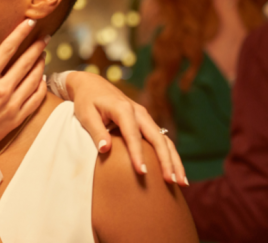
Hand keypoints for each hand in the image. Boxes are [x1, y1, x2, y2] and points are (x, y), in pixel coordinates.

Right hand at [0, 19, 47, 153]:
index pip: (7, 49)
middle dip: (37, 47)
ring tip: (44, 54)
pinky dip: (41, 87)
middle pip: (25, 62)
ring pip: (34, 79)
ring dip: (40, 64)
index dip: (19, 33)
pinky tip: (41, 80)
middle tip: (45, 36)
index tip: (30, 22)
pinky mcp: (17, 118)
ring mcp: (12, 104)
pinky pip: (35, 99)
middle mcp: (3, 89)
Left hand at [67, 71, 186, 185]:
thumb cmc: (86, 101)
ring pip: (164, 140)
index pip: (133, 134)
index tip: (142, 172)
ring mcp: (145, 117)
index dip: (138, 154)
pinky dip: (170, 155)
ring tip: (182, 182)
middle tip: (171, 182)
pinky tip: (174, 171)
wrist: (92, 85)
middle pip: (157, 138)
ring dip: (174, 160)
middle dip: (166, 160)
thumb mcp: (85, 114)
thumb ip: (96, 131)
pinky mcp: (146, 122)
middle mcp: (139, 112)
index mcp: (123, 109)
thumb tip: (105, 149)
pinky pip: (161, 139)